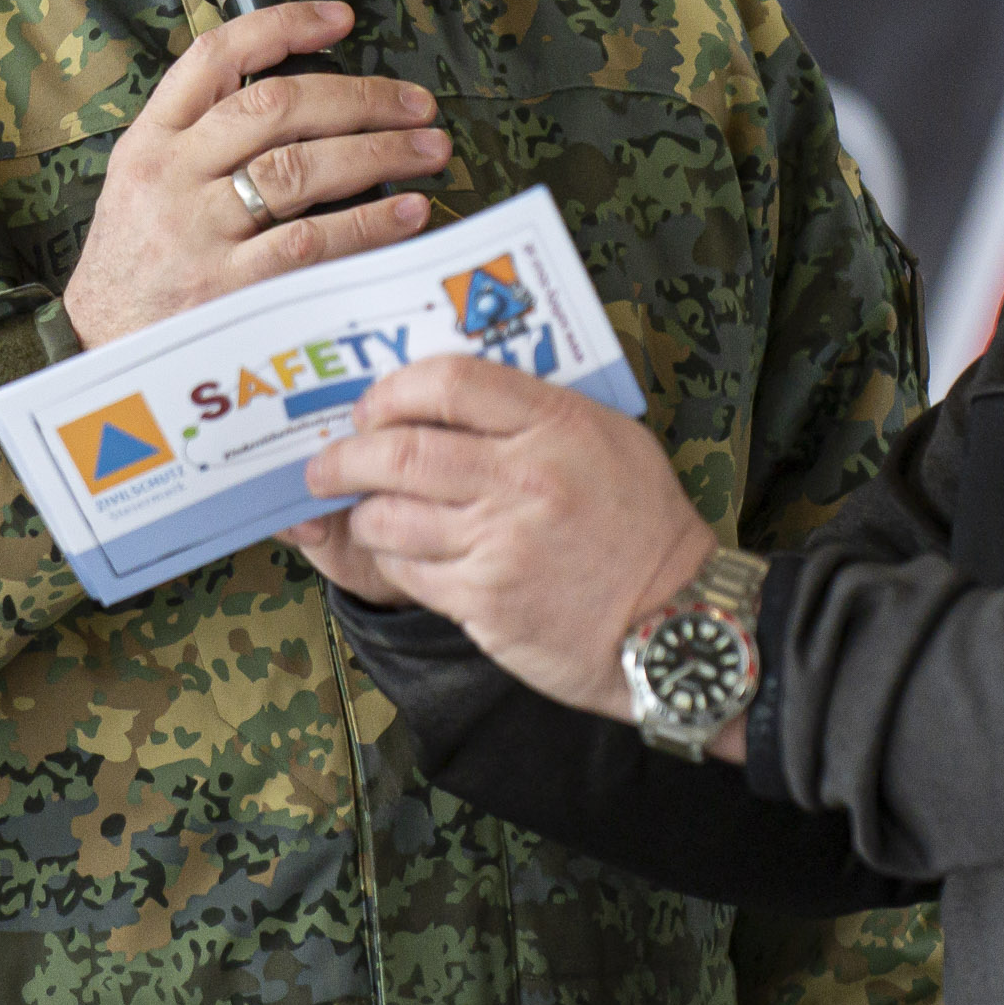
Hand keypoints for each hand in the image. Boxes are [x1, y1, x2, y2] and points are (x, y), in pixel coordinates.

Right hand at [64, 1, 449, 348]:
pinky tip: (407, 212)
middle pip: (276, 105)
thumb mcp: (141, 186)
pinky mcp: (228, 288)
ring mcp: (199, 231)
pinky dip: (368, 222)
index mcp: (151, 141)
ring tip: (429, 150)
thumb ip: (202, 140)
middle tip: (415, 103)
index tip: (339, 18)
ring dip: (379, 152)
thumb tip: (302, 102)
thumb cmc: (133, 268)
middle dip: (359, 97)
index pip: (215, 56)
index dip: (283, 25)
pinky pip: (312, 241)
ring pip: (301, 167)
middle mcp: (173, 176)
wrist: (93, 354)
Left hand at [300, 356, 714, 718]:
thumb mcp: (610, 440)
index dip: (394, 389)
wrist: (676, 623)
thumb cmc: (643, 525)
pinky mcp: (485, 600)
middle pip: (400, 449)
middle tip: (327, 462)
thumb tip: (454, 399)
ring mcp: (500, 542)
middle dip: (346, 454)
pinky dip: (388, 559)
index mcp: (556, 424)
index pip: (450, 381)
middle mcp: (523, 478)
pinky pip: (407, 570)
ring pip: (390, 514)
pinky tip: (395, 553)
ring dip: (361, 512)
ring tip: (359, 511)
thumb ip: (538, 413)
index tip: (373, 406)